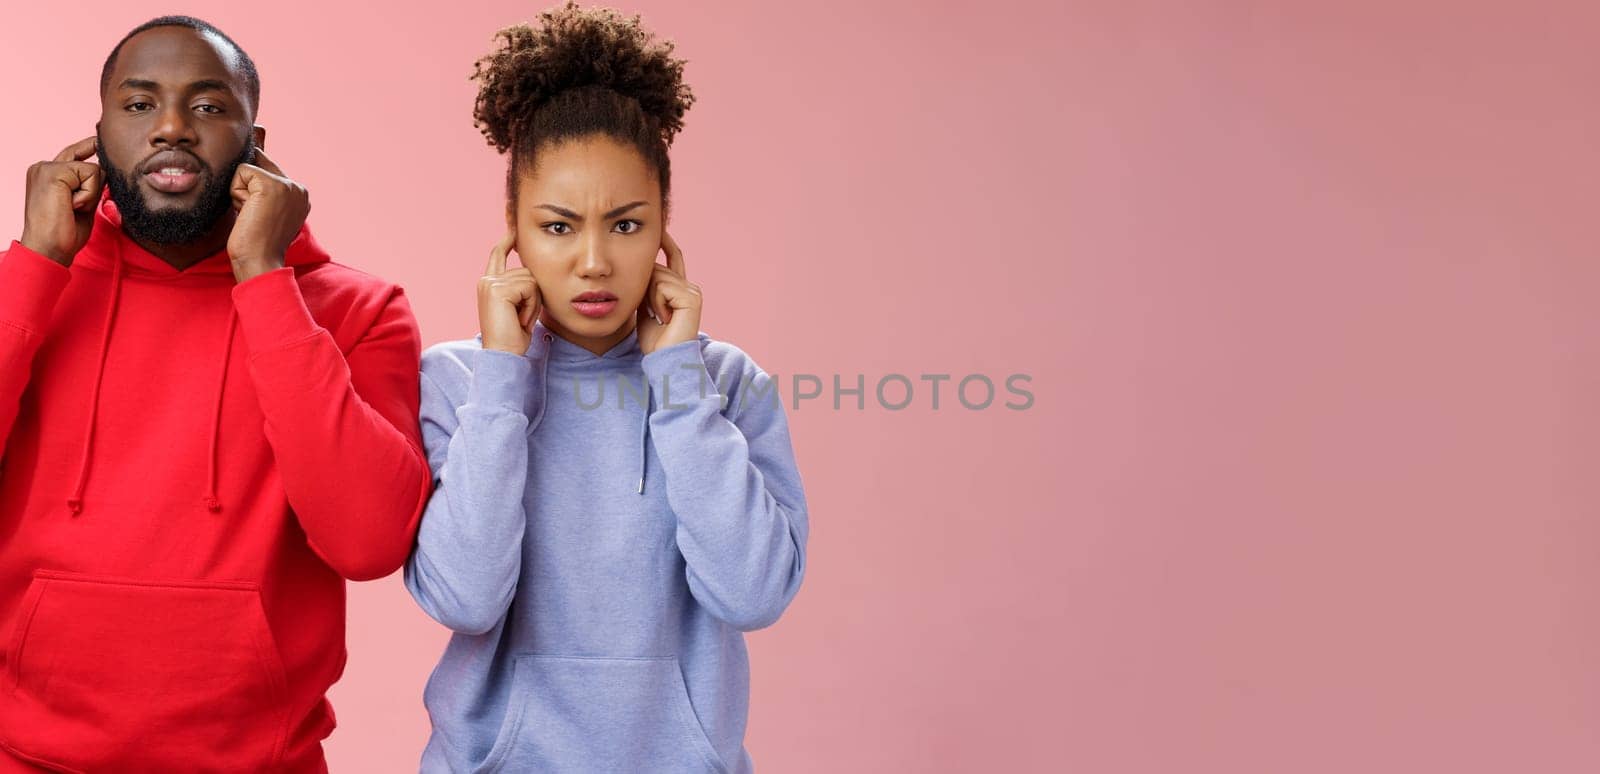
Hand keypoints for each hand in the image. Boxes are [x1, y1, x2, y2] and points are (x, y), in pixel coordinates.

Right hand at [19, 137, 102, 265]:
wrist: (48, 248)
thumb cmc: (64, 233)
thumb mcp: (81, 203)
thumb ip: (90, 186)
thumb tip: (106, 171)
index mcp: (46, 174)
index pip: (74, 155)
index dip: (89, 148)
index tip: (99, 141)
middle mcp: (43, 167)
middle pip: (88, 161)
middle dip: (93, 186)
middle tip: (74, 207)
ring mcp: (46, 167)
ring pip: (93, 168)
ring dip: (91, 193)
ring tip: (72, 207)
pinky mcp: (53, 172)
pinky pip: (91, 173)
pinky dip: (88, 194)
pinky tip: (71, 205)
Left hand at [227, 148, 309, 281]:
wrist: (260, 261)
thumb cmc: (258, 244)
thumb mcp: (269, 213)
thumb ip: (268, 192)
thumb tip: (249, 162)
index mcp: (301, 195)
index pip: (270, 170)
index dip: (253, 188)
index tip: (259, 215)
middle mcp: (299, 188)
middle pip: (258, 167)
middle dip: (247, 191)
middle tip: (255, 217)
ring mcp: (287, 185)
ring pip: (248, 170)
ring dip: (241, 194)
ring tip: (251, 216)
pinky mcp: (271, 184)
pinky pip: (241, 172)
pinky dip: (236, 193)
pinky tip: (247, 212)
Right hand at [478, 230, 542, 353]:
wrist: (503, 355)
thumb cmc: (513, 337)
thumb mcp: (519, 308)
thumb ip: (521, 289)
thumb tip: (532, 274)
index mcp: (489, 284)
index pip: (498, 255)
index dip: (507, 241)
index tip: (514, 228)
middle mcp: (487, 280)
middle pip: (527, 270)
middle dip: (534, 296)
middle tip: (522, 318)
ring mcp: (490, 283)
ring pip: (531, 279)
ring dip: (533, 303)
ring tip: (520, 320)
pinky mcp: (497, 288)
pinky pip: (530, 287)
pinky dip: (531, 306)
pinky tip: (519, 319)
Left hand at [636, 231, 700, 354]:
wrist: (664, 361)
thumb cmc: (653, 339)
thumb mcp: (645, 306)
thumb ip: (647, 286)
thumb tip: (641, 265)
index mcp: (680, 288)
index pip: (674, 257)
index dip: (666, 243)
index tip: (659, 229)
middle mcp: (690, 287)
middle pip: (657, 267)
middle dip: (646, 287)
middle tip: (653, 313)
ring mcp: (693, 292)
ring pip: (657, 276)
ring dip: (650, 297)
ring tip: (659, 318)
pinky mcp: (692, 298)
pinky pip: (662, 286)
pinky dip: (656, 302)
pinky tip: (663, 318)